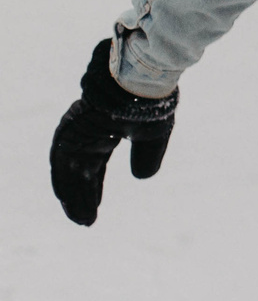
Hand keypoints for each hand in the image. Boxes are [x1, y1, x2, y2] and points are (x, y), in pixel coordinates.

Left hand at [49, 38, 178, 227]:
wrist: (144, 79)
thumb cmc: (151, 102)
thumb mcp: (153, 136)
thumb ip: (146, 157)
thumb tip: (141, 178)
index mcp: (104, 133)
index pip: (92, 168)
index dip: (92, 190)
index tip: (93, 212)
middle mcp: (85, 133)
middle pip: (77, 172)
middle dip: (80, 197)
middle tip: (85, 221)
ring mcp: (75, 130)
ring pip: (67, 169)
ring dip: (71, 194)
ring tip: (79, 217)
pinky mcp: (70, 127)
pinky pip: (61, 159)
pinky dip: (62, 179)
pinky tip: (66, 198)